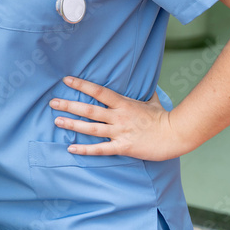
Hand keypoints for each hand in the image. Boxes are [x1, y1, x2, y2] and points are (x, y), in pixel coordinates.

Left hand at [49, 76, 190, 160]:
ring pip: (91, 128)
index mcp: (123, 103)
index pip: (98, 91)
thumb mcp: (153, 101)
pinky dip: (85, 150)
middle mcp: (118, 116)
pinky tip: (71, 148)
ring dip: (73, 124)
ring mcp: (120, 132)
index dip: (81, 85)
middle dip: (69, 105)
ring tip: (57, 121)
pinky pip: (101, 149)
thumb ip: (145, 93)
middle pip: (89, 109)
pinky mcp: (124, 147)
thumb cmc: (165, 118)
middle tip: (52, 102)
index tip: (66, 80)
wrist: (177, 134)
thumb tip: (146, 83)